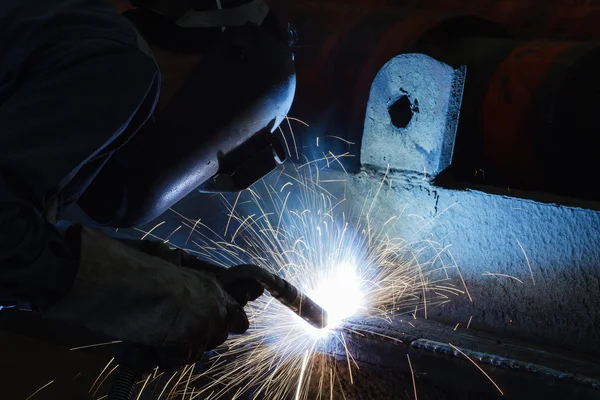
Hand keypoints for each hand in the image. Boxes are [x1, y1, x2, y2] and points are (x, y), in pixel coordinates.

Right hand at [47, 227, 262, 370]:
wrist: (141, 286)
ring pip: (197, 351)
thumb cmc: (154, 274)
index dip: (232, 323)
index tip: (227, 325)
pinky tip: (153, 342)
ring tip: (160, 334)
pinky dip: (165, 355)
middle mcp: (216, 313)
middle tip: (179, 329)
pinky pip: (177, 359)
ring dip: (181, 347)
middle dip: (201, 337)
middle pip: (216, 337)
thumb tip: (198, 297)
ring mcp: (203, 331)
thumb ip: (197, 289)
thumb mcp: (183, 274)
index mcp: (216, 292)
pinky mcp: (187, 347)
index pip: (238, 319)